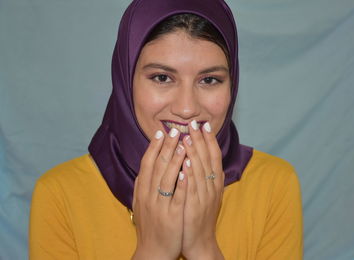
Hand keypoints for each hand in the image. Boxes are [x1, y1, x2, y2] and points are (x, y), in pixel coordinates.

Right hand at [132, 128, 186, 259]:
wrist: (153, 251)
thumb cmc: (150, 225)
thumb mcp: (142, 204)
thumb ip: (143, 186)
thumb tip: (144, 168)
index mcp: (142, 191)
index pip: (147, 164)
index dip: (153, 147)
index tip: (160, 132)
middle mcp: (148, 196)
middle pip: (156, 167)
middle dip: (166, 147)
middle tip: (175, 130)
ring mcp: (159, 206)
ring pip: (166, 178)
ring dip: (174, 160)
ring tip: (183, 144)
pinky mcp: (171, 216)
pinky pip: (176, 197)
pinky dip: (181, 183)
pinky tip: (187, 171)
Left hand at [181, 121, 224, 259]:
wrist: (200, 241)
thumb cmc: (200, 216)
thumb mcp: (208, 195)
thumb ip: (207, 178)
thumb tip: (206, 160)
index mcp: (215, 183)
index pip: (214, 157)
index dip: (210, 141)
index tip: (204, 126)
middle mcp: (212, 187)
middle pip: (208, 159)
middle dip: (201, 140)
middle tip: (195, 123)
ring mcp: (204, 196)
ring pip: (201, 171)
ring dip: (195, 153)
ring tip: (189, 137)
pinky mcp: (194, 206)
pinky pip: (192, 188)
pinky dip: (190, 175)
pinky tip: (185, 163)